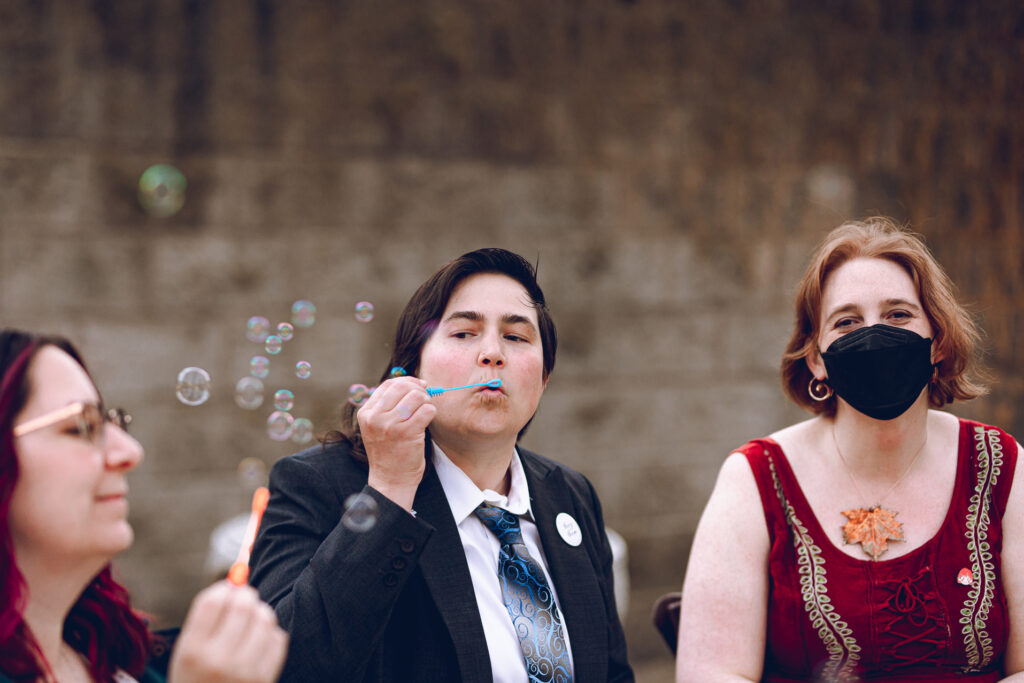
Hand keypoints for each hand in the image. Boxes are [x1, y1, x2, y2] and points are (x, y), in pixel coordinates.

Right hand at [168, 582, 287, 682]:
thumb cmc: (197, 677)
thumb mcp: (187, 651)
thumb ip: (206, 617)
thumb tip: (236, 581)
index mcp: (192, 652)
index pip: (212, 602)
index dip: (224, 587)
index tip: (229, 588)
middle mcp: (218, 662)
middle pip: (242, 606)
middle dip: (246, 595)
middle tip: (246, 598)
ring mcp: (244, 673)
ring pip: (264, 619)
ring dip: (261, 612)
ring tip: (253, 619)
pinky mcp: (265, 680)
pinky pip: (278, 639)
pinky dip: (271, 633)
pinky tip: (260, 640)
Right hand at [358, 376, 436, 509]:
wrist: (391, 480)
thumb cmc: (389, 452)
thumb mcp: (378, 426)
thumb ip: (388, 405)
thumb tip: (414, 383)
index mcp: (366, 413)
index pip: (388, 385)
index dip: (407, 382)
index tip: (419, 386)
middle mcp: (375, 417)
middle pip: (403, 387)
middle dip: (418, 390)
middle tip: (425, 399)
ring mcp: (390, 425)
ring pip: (417, 396)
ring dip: (426, 402)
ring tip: (424, 413)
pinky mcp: (407, 433)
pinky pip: (427, 410)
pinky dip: (431, 413)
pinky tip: (426, 423)